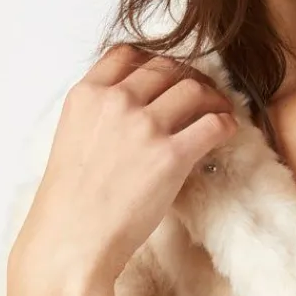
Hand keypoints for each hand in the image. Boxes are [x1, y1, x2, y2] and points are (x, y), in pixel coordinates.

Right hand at [11, 42, 237, 288]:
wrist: (71, 241)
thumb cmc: (69, 203)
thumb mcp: (73, 140)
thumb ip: (100, 115)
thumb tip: (136, 108)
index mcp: (86, 95)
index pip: (127, 53)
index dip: (153, 60)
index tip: (166, 74)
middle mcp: (116, 102)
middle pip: (166, 68)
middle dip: (187, 78)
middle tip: (200, 94)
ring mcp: (145, 126)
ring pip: (194, 89)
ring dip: (211, 98)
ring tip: (218, 112)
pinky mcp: (172, 155)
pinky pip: (213, 124)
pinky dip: (225, 124)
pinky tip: (226, 132)